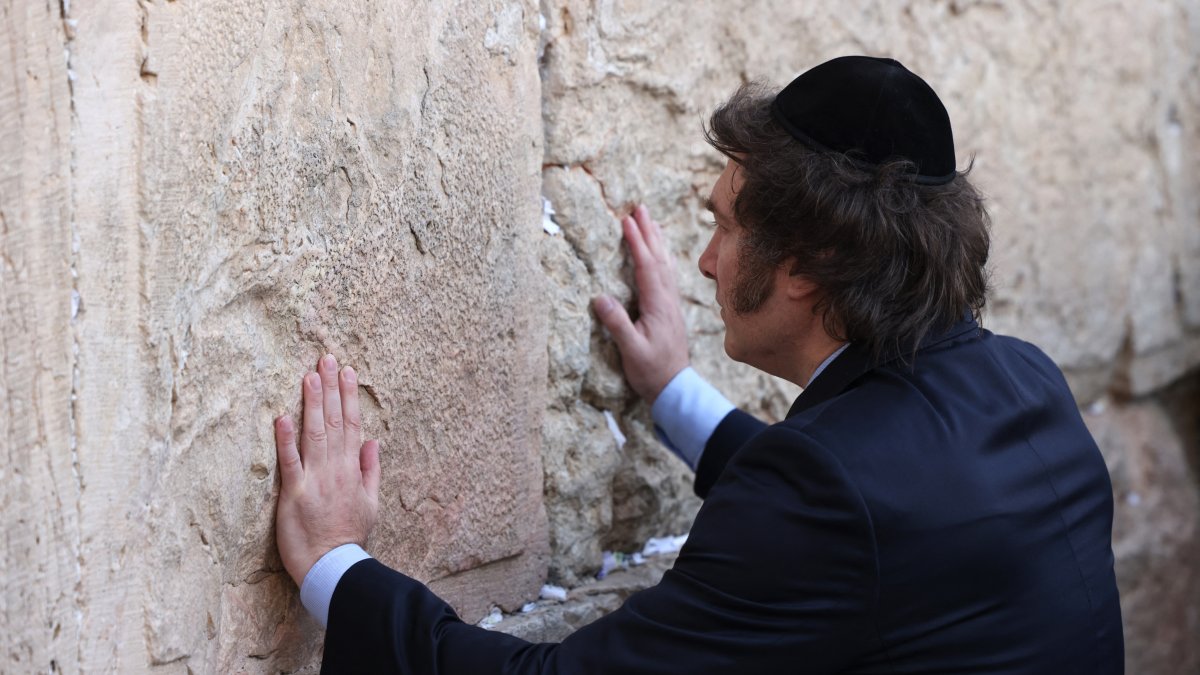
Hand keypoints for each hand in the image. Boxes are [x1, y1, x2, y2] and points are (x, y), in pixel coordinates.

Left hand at [274, 354, 380, 586]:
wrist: (334, 566)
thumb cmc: (350, 537)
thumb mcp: (371, 503)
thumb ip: (371, 470)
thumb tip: (373, 442)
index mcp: (352, 469)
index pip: (353, 424)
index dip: (349, 397)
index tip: (347, 372)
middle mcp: (335, 468)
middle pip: (335, 421)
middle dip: (331, 388)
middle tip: (326, 358)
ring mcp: (315, 479)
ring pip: (315, 433)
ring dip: (313, 403)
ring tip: (310, 375)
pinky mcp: (294, 493)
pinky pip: (290, 461)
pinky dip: (285, 439)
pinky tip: (282, 416)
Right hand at [594, 204, 689, 403]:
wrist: (675, 387)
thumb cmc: (651, 371)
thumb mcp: (632, 351)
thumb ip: (618, 325)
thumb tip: (600, 298)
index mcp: (657, 305)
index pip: (646, 266)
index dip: (636, 242)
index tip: (626, 220)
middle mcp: (667, 299)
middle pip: (659, 258)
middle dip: (649, 231)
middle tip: (640, 207)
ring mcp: (671, 304)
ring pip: (665, 264)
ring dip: (657, 240)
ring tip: (650, 220)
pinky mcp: (670, 309)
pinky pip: (667, 274)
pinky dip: (662, 257)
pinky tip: (660, 253)